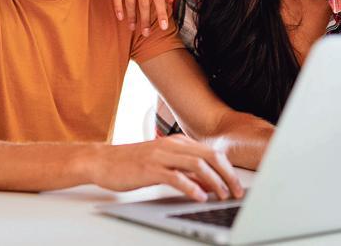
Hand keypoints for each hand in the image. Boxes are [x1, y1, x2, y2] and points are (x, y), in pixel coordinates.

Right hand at [91, 135, 243, 200]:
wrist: (103, 161)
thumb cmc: (132, 164)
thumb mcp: (163, 164)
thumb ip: (186, 171)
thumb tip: (209, 183)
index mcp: (177, 142)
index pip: (212, 152)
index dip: (229, 170)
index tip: (237, 186)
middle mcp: (172, 145)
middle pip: (210, 156)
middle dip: (228, 175)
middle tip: (236, 193)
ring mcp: (160, 155)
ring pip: (197, 164)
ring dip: (215, 182)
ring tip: (222, 196)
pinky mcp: (149, 168)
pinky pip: (175, 177)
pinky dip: (191, 187)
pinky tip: (199, 197)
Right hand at [106, 0, 171, 35]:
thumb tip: (170, 2)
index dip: (162, 13)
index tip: (165, 27)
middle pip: (144, 2)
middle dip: (146, 19)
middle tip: (145, 34)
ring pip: (130, 0)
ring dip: (131, 16)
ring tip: (132, 28)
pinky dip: (118, 6)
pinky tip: (119, 17)